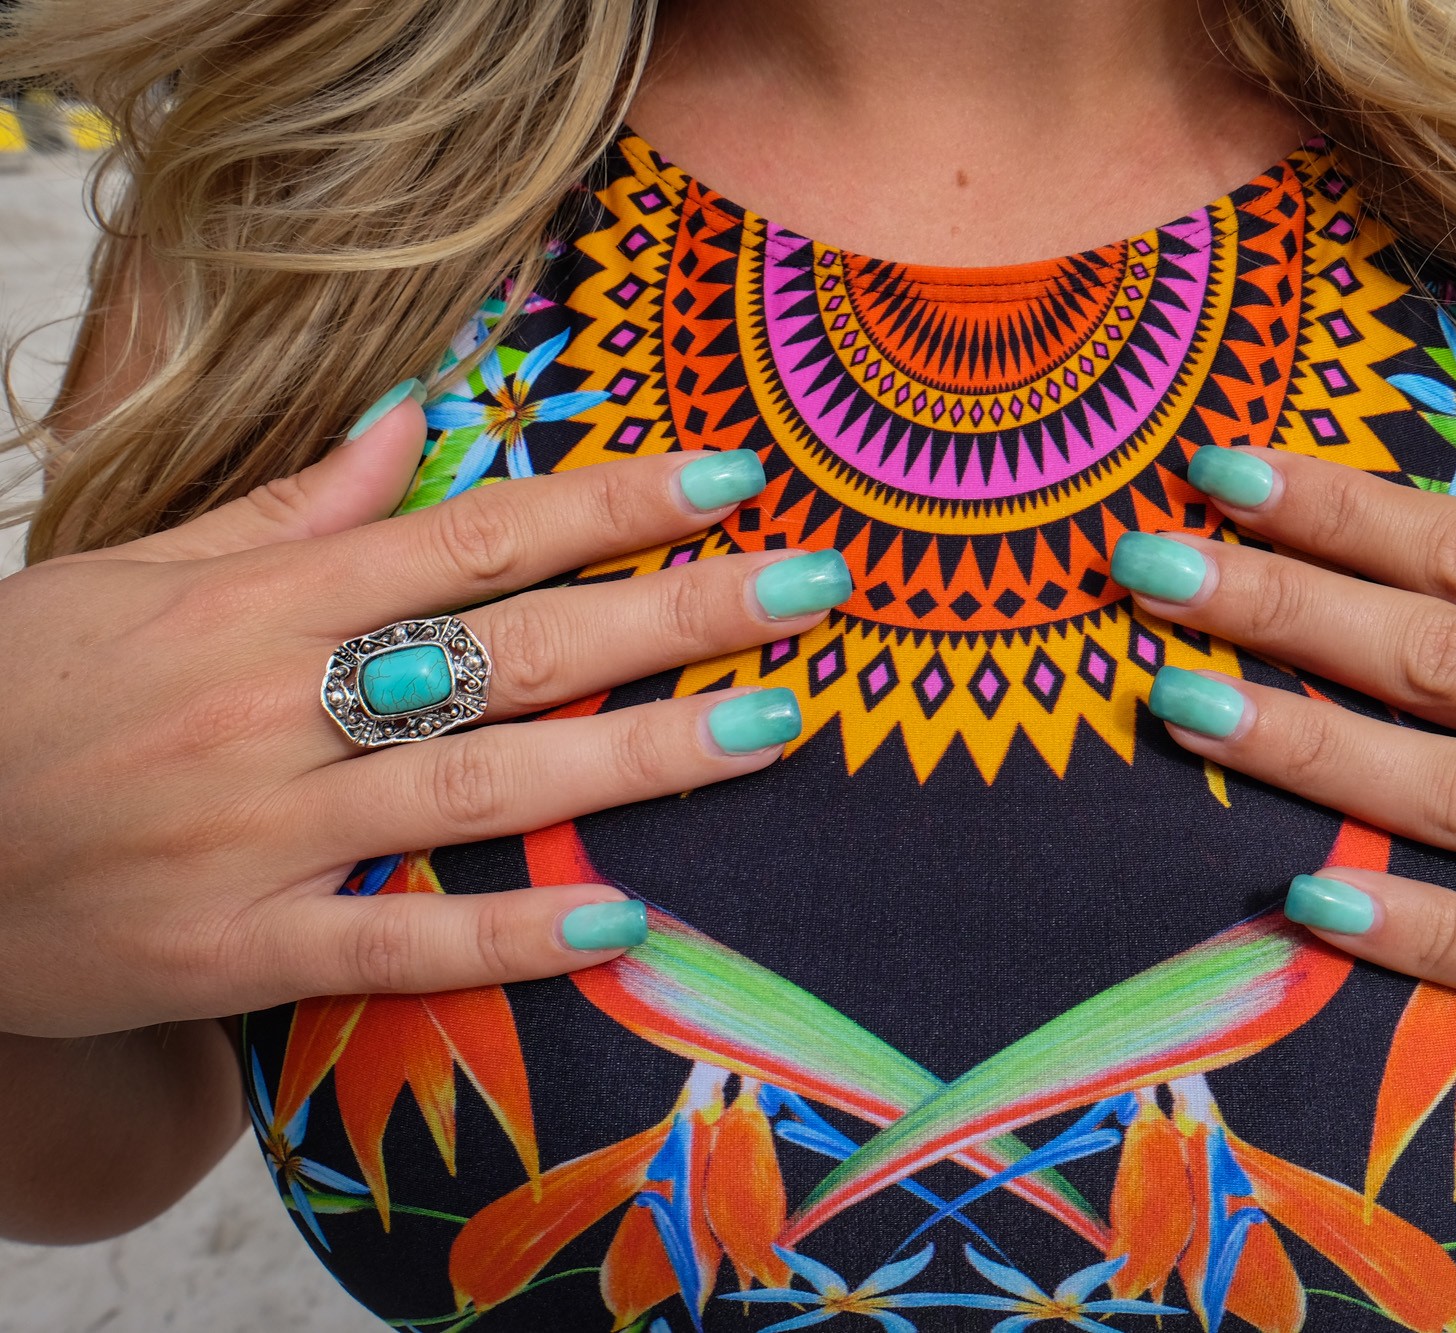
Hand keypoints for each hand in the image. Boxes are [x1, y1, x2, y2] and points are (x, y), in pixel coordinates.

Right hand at [0, 388, 845, 1036]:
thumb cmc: (18, 695)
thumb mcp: (136, 574)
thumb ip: (286, 509)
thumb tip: (411, 424)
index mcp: (258, 601)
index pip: (473, 535)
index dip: (610, 504)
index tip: (728, 479)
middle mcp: (275, 706)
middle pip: (510, 648)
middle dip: (672, 613)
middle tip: (813, 588)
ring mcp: (259, 833)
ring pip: (480, 786)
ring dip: (637, 756)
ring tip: (772, 724)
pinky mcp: (232, 950)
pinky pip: (389, 946)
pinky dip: (505, 939)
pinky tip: (624, 923)